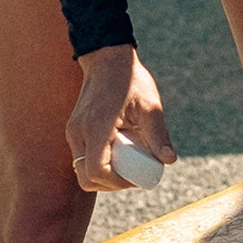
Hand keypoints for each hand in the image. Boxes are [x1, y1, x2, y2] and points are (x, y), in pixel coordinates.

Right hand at [66, 44, 176, 190]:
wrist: (108, 58)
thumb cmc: (130, 79)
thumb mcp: (149, 105)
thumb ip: (158, 134)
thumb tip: (169, 160)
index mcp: (96, 128)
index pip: (95, 172)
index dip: (116, 183)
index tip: (134, 178)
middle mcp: (78, 132)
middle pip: (86, 177)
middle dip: (110, 184)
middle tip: (132, 176)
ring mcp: (74, 131)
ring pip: (82, 169)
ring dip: (103, 174)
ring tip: (126, 162)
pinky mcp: (74, 129)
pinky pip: (82, 157)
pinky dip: (98, 162)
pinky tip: (118, 151)